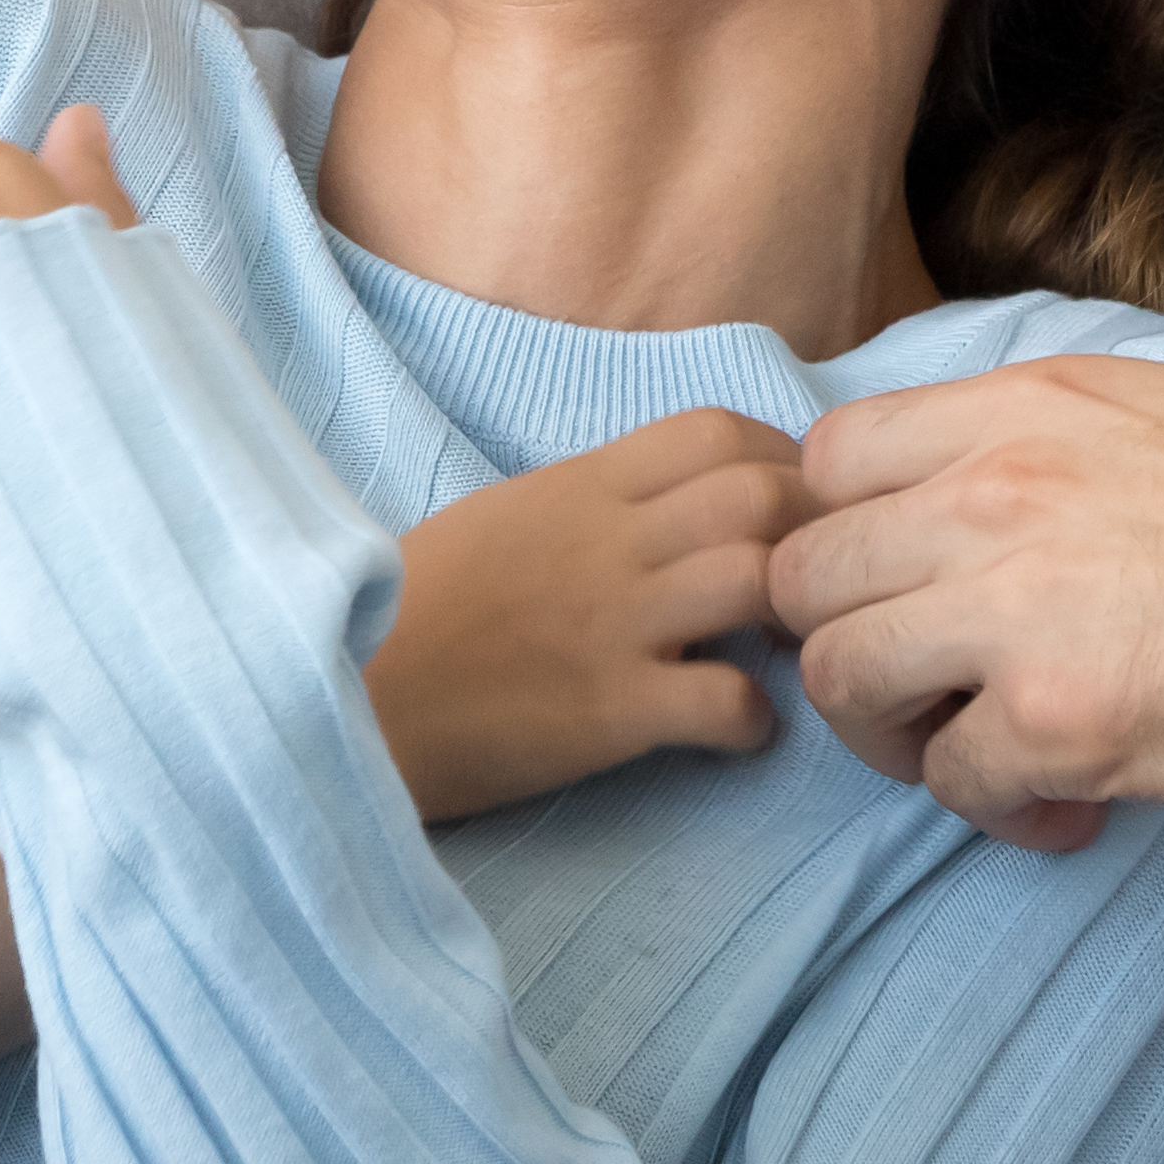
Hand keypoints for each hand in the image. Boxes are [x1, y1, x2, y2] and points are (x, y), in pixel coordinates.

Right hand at [363, 410, 802, 821]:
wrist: (344, 693)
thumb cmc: (415, 610)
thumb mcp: (503, 519)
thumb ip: (588, 502)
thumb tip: (664, 508)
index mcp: (581, 487)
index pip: (718, 431)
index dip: (782, 460)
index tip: (795, 508)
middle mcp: (607, 542)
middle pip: (763, 495)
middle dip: (816, 535)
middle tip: (818, 586)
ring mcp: (611, 622)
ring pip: (760, 578)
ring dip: (801, 618)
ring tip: (788, 653)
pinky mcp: (608, 708)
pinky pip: (727, 701)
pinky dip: (756, 721)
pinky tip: (737, 732)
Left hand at [775, 355, 1163, 849]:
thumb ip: (1112, 415)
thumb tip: (1097, 431)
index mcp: (1030, 406)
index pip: (829, 458)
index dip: (846, 533)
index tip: (897, 583)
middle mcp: (995, 492)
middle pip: (804, 575)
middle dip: (849, 640)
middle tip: (924, 687)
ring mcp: (1014, 610)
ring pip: (842, 680)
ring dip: (899, 734)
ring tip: (978, 754)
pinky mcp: (1055, 723)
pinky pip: (951, 779)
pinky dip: (995, 807)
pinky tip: (1068, 805)